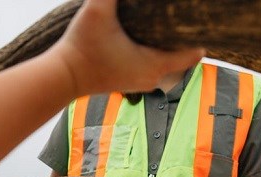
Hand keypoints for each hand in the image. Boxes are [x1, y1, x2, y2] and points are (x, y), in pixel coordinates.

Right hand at [55, 0, 204, 95]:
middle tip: (182, 13)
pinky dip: (157, 51)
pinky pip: (157, 65)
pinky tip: (151, 34)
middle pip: (183, 55)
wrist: (63, 76)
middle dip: (183, 35)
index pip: (193, 52)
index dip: (197, 34)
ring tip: (167, 21)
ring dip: (169, 43)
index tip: (197, 17)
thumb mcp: (97, 10)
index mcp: (155, 64)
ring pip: (170, 61)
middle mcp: (154, 77)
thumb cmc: (81, 46)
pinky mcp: (134, 81)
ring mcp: (145, 82)